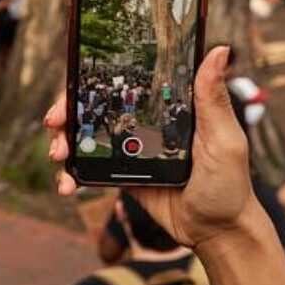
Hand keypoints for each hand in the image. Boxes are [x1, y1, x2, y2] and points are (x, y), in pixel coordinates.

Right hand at [47, 46, 257, 247]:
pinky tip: (66, 186)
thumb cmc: (230, 185)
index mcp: (164, 107)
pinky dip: (70, 176)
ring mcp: (128, 150)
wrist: (216, 233)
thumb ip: (213, 99)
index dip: (92, 81)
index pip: (123, 83)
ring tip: (58, 156)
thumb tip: (220, 50)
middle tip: (54, 123)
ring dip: (63, 143)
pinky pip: (87, 169)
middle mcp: (142, 124)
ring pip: (84, 137)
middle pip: (93, 108)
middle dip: (66, 112)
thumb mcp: (224, 139)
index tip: (72, 86)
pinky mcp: (119, 176)